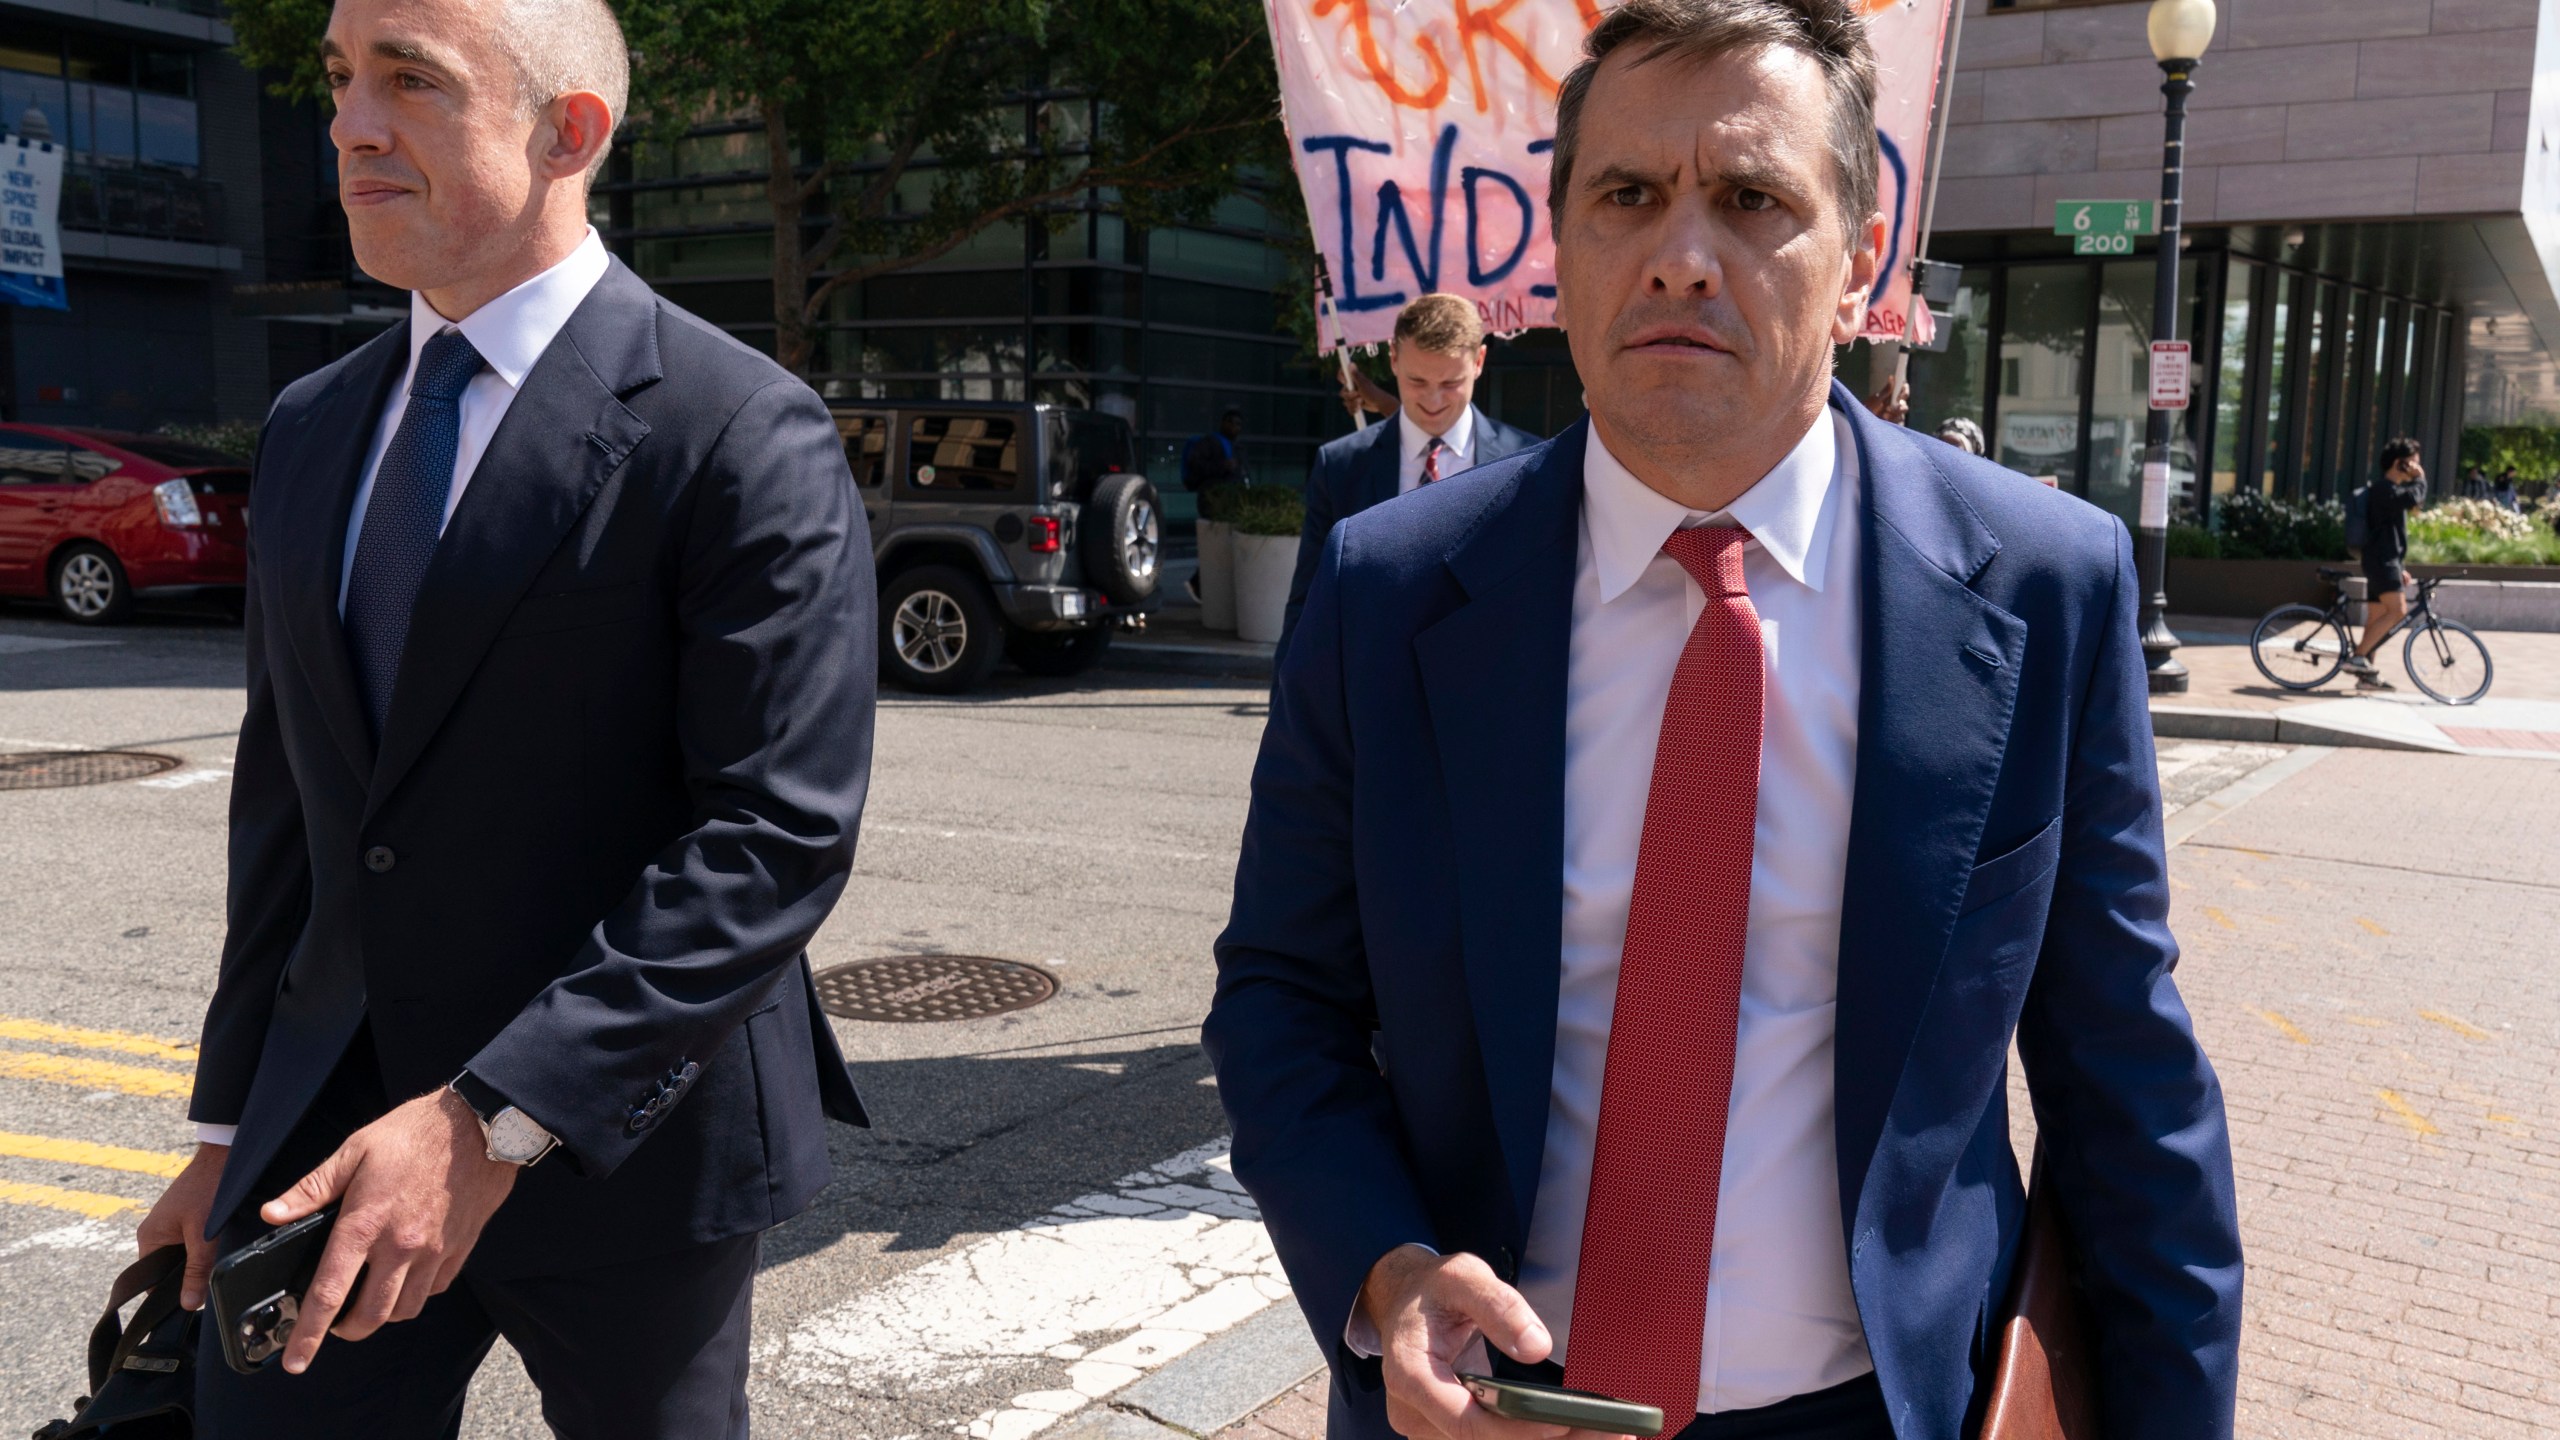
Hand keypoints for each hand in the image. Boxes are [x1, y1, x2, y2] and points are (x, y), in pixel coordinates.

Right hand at [136, 1141, 228, 1310]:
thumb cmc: (209, 1188)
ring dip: (199, 1262)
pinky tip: (221, 1247)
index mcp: (149, 1238)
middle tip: (211, 1282)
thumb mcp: (204, 1234)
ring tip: (217, 1261)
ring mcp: (172, 1225)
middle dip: (188, 1278)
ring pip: (185, 1257)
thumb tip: (188, 1305)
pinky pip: (194, 1243)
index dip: (171, 1295)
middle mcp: (156, 1233)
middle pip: (170, 1271)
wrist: (226, 1154)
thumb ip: (196, 1269)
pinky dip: (206, 1248)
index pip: (152, 1282)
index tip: (192, 1303)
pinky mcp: (188, 1218)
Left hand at [258, 1087, 519, 1372]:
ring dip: (382, 1314)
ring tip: (370, 1298)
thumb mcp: (354, 1151)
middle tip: (335, 1324)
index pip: (329, 1292)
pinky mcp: (458, 1249)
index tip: (296, 1361)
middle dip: (346, 1331)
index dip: (309, 1333)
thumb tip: (272, 1214)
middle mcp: (400, 1246)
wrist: (478, 1127)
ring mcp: (433, 1251)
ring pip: (404, 1309)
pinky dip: (416, 1294)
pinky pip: (434, 1290)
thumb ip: (312, 1189)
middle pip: (370, 1316)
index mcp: (364, 1224)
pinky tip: (406, 1276)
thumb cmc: (413, 1134)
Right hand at [1342, 369, 1396, 420]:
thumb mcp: (1363, 384)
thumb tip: (1351, 364)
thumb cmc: (1373, 392)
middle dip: (1349, 396)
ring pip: (1345, 401)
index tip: (1346, 382)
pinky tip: (1359, 408)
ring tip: (1361, 402)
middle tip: (1358, 394)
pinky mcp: (1354, 404)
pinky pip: (1348, 408)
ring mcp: (1353, 396)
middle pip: (1342, 392)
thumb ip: (1356, 375)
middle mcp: (1352, 387)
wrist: (1379, 404)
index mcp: (1353, 380)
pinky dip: (1353, 409)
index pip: (1342, 375)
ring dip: (1353, 403)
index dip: (1342, 378)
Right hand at [1360, 1245, 1628, 1439]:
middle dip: (1546, 1439)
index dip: (1517, 1429)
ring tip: (1605, 1432)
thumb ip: (1497, 1305)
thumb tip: (1536, 1348)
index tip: (1565, 1422)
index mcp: (1410, 1374)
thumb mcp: (1463, 1276)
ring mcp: (1431, 1427)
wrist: (1405, 1300)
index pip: (1467, 1422)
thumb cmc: (1433, 1288)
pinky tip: (1574, 1430)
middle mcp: (1414, 1413)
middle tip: (1610, 1432)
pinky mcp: (1451, 1430)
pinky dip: (1532, 1437)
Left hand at [1865, 376, 1908, 425]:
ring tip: (1884, 416)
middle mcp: (1896, 404)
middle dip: (1899, 407)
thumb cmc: (1868, 406)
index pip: (1904, 390)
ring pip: (1902, 414)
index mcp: (1893, 396)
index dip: (1904, 391)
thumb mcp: (1876, 398)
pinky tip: (1885, 421)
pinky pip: (1899, 422)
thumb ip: (1886, 390)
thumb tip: (1892, 377)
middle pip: (1905, 404)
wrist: (1861, 419)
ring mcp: (1895, 414)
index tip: (1899, 395)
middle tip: (1888, 408)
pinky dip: (1893, 421)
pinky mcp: (1893, 423)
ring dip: (1895, 414)